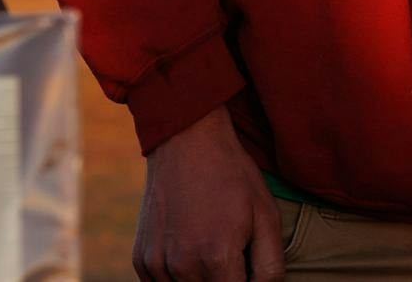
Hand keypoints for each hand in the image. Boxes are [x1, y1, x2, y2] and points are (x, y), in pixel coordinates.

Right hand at [133, 105, 284, 280]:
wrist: (187, 142)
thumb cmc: (232, 177)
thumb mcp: (266, 216)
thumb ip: (270, 267)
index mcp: (217, 258)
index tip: (248, 264)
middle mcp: (182, 267)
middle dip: (226, 279)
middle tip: (233, 250)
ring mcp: (157, 264)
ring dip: (202, 280)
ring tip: (211, 244)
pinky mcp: (141, 259)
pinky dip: (178, 278)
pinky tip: (191, 248)